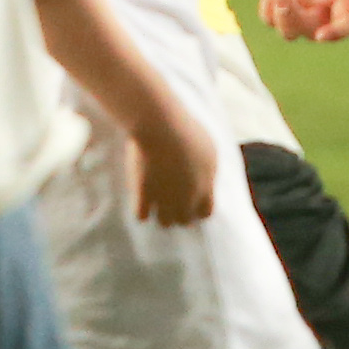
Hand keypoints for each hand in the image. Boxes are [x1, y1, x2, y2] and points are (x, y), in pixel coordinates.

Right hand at [128, 100, 221, 227]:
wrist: (161, 126)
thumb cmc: (186, 129)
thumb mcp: (208, 146)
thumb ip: (208, 167)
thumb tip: (207, 177)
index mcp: (205, 186)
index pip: (206, 212)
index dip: (197, 207)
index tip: (189, 200)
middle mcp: (187, 198)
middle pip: (184, 220)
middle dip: (178, 212)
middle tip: (169, 200)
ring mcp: (165, 199)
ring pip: (164, 223)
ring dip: (160, 214)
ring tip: (154, 201)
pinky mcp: (144, 195)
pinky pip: (141, 216)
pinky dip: (140, 209)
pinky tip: (139, 198)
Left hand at [255, 0, 348, 41]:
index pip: (348, 23)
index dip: (338, 32)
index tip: (321, 34)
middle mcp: (322, 3)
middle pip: (313, 33)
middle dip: (298, 18)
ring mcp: (299, 3)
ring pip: (290, 31)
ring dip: (282, 12)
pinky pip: (270, 18)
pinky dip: (269, 4)